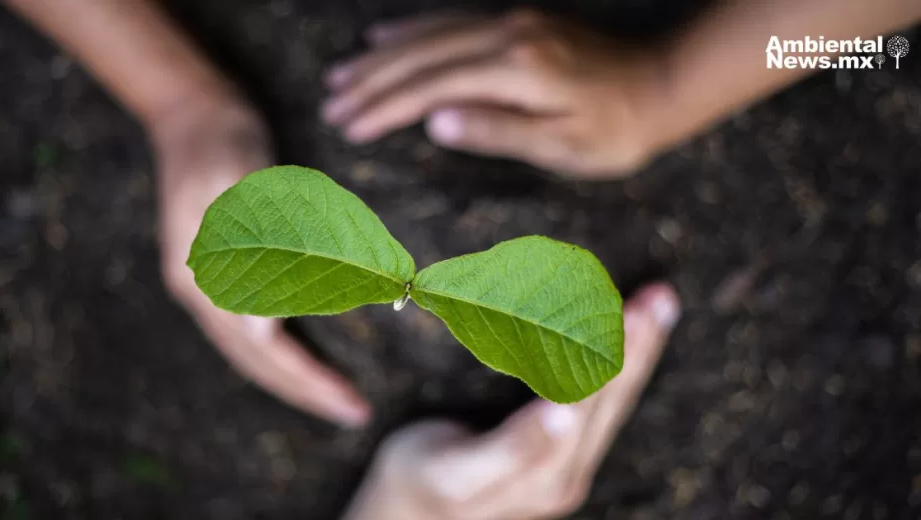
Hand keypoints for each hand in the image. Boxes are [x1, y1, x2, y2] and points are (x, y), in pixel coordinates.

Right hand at [151, 97, 370, 425]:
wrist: (192, 112)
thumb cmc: (222, 138)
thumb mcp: (239, 179)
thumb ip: (259, 240)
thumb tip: (273, 321)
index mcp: (204, 278)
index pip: (263, 348)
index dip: (308, 378)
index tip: (350, 402)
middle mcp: (201, 290)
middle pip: (257, 362)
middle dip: (307, 390)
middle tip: (356, 414)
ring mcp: (207, 283)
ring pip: (253, 352)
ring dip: (295, 378)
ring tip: (337, 397)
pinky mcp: (221, 272)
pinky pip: (253, 328)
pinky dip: (283, 351)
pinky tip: (308, 358)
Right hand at [322, 9, 668, 177]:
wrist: (664, 84)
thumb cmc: (617, 131)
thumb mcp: (561, 146)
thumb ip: (497, 131)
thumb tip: (434, 122)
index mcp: (516, 71)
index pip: (432, 87)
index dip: (385, 107)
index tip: (348, 126)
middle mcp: (507, 35)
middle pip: (422, 55)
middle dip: (371, 80)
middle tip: (330, 102)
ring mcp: (511, 22)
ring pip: (430, 33)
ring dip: (382, 54)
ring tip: (341, 73)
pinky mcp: (517, 21)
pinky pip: (451, 20)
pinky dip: (412, 29)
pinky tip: (385, 35)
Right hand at [343, 282, 679, 519]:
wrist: (412, 515)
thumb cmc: (424, 481)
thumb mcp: (458, 471)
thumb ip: (513, 448)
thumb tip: (563, 413)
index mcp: (549, 474)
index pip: (594, 403)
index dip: (621, 356)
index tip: (639, 310)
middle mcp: (568, 474)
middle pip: (613, 401)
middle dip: (639, 346)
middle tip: (660, 297)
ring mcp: (567, 469)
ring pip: (612, 403)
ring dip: (635, 353)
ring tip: (655, 307)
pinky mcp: (560, 461)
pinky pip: (598, 409)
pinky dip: (614, 367)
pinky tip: (622, 341)